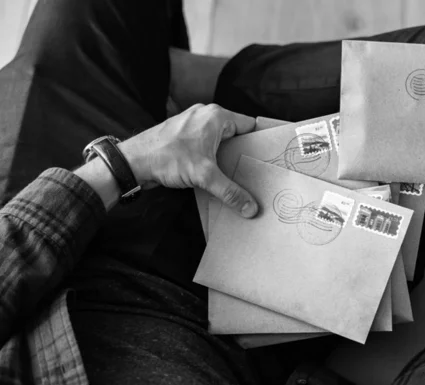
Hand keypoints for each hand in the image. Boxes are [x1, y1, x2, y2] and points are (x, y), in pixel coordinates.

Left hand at [120, 104, 257, 217]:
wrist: (133, 161)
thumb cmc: (166, 157)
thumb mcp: (203, 176)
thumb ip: (230, 192)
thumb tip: (251, 207)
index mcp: (216, 116)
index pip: (249, 126)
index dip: (261, 141)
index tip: (271, 157)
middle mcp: (206, 116)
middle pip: (237, 134)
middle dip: (245, 154)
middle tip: (256, 172)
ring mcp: (194, 125)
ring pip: (221, 141)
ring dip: (228, 158)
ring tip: (239, 176)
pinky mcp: (185, 137)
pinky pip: (208, 146)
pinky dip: (214, 159)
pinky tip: (217, 175)